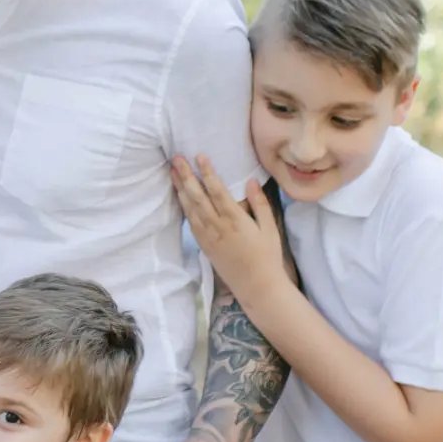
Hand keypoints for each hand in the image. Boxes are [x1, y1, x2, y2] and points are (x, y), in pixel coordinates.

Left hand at [172, 159, 288, 320]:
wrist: (256, 286)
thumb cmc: (267, 256)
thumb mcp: (269, 228)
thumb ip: (260, 204)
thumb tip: (250, 181)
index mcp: (235, 219)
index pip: (217, 190)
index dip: (207, 172)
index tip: (199, 156)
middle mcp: (218, 226)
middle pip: (197, 196)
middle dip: (186, 176)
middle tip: (176, 158)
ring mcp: (208, 236)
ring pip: (190, 208)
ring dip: (180, 189)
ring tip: (173, 172)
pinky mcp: (204, 246)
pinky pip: (191, 222)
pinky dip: (184, 207)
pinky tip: (180, 196)